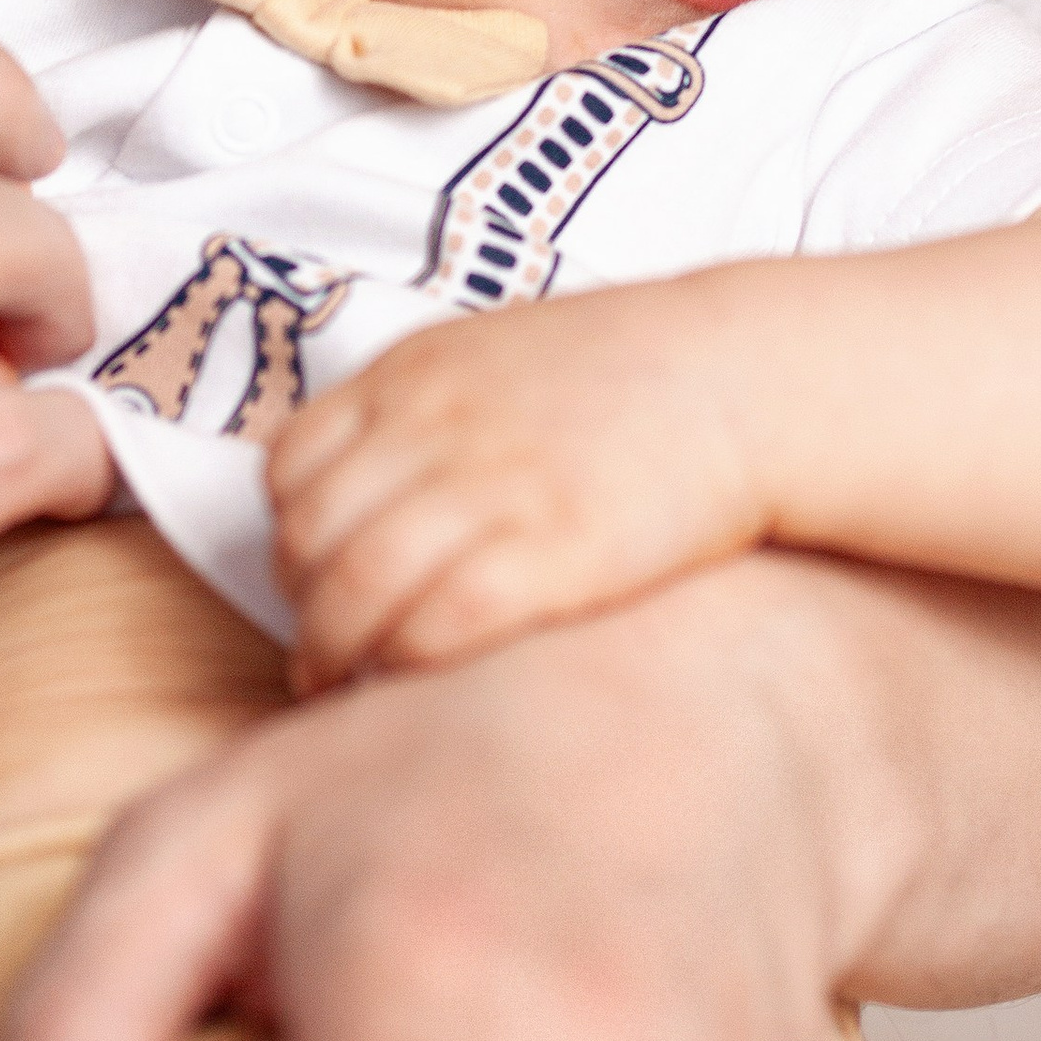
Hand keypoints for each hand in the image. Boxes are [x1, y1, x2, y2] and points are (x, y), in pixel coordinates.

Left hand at [270, 281, 769, 686]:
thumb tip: (374, 484)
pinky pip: (433, 623)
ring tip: (346, 685)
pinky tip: (413, 683)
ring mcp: (490, 485)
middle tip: (321, 650)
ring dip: (336, 652)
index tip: (314, 575)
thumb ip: (430, 411)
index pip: (292, 462)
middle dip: (303, 606)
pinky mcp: (551, 549)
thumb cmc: (639, 378)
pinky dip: (403, 662)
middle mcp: (437, 425)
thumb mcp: (505, 356)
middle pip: (310, 535)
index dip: (290, 533)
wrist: (751, 378)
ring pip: (354, 587)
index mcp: (418, 372)